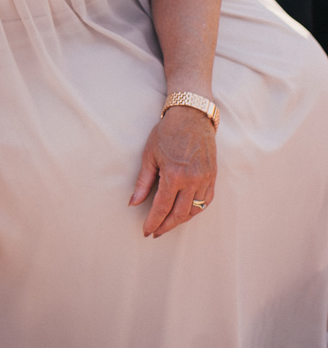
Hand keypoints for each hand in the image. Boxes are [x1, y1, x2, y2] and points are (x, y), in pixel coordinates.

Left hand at [129, 106, 216, 237]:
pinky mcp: (213, 176)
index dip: (153, 222)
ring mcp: (205, 179)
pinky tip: (186, 213)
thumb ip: (143, 182)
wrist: (192, 116)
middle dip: (166, 226)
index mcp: (174, 176)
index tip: (147, 231)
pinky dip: (196, 210)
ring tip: (168, 224)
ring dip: (180, 221)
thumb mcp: (149, 156)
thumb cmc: (167, 133)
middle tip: (156, 232)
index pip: (162, 208)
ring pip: (194, 211)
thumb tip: (133, 202)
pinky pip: (206, 201)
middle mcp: (192, 181)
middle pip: (179, 214)